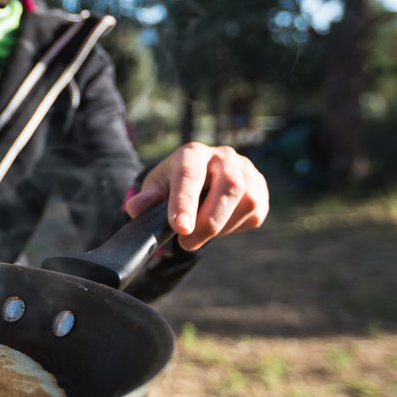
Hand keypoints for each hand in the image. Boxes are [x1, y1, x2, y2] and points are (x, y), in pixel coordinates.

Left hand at [124, 142, 268, 251]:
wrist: (198, 178)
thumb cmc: (173, 184)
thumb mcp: (155, 189)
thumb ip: (146, 199)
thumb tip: (136, 207)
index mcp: (193, 153)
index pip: (190, 175)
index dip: (185, 202)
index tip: (180, 228)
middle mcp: (223, 156)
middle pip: (229, 187)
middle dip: (209, 221)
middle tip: (187, 243)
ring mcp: (247, 170)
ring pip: (246, 202)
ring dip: (223, 226)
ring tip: (201, 233)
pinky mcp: (260, 188)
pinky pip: (255, 213)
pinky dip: (235, 227)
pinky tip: (219, 224)